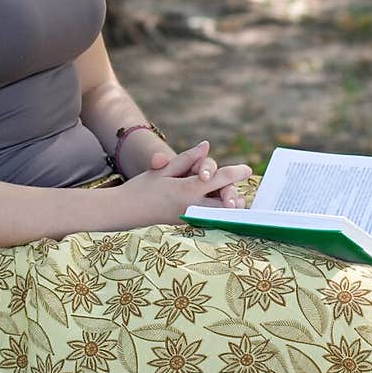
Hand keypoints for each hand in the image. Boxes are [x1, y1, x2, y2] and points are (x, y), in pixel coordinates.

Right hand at [111, 142, 251, 228]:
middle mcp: (192, 206)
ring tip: (237, 202)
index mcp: (187, 189)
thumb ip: (187, 159)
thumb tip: (206, 146)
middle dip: (234, 195)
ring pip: (219, 215)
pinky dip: (217, 215)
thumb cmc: (142, 188)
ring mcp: (189, 219)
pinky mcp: (186, 227)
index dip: (235, 173)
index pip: (218, 179)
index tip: (247, 168)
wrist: (124, 212)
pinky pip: (208, 221)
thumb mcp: (163, 170)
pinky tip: (223, 212)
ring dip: (228, 208)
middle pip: (224, 202)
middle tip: (241, 193)